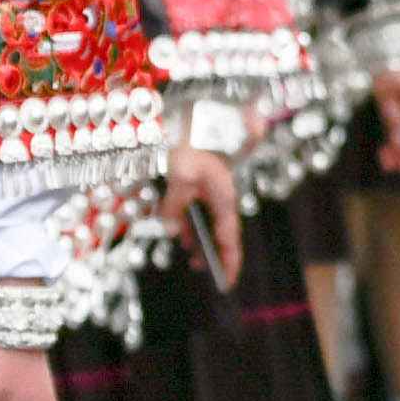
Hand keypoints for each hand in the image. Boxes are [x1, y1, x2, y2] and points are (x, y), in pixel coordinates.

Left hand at [165, 145, 243, 283]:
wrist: (195, 118)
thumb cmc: (193, 142)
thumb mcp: (181, 174)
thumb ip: (174, 204)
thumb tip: (170, 228)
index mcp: (223, 197)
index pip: (229, 238)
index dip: (229, 262)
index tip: (227, 282)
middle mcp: (219, 198)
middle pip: (223, 234)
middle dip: (217, 256)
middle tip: (213, 277)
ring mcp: (209, 192)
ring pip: (208, 225)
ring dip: (202, 242)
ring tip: (195, 261)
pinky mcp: (198, 186)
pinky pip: (196, 213)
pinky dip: (190, 227)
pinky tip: (182, 236)